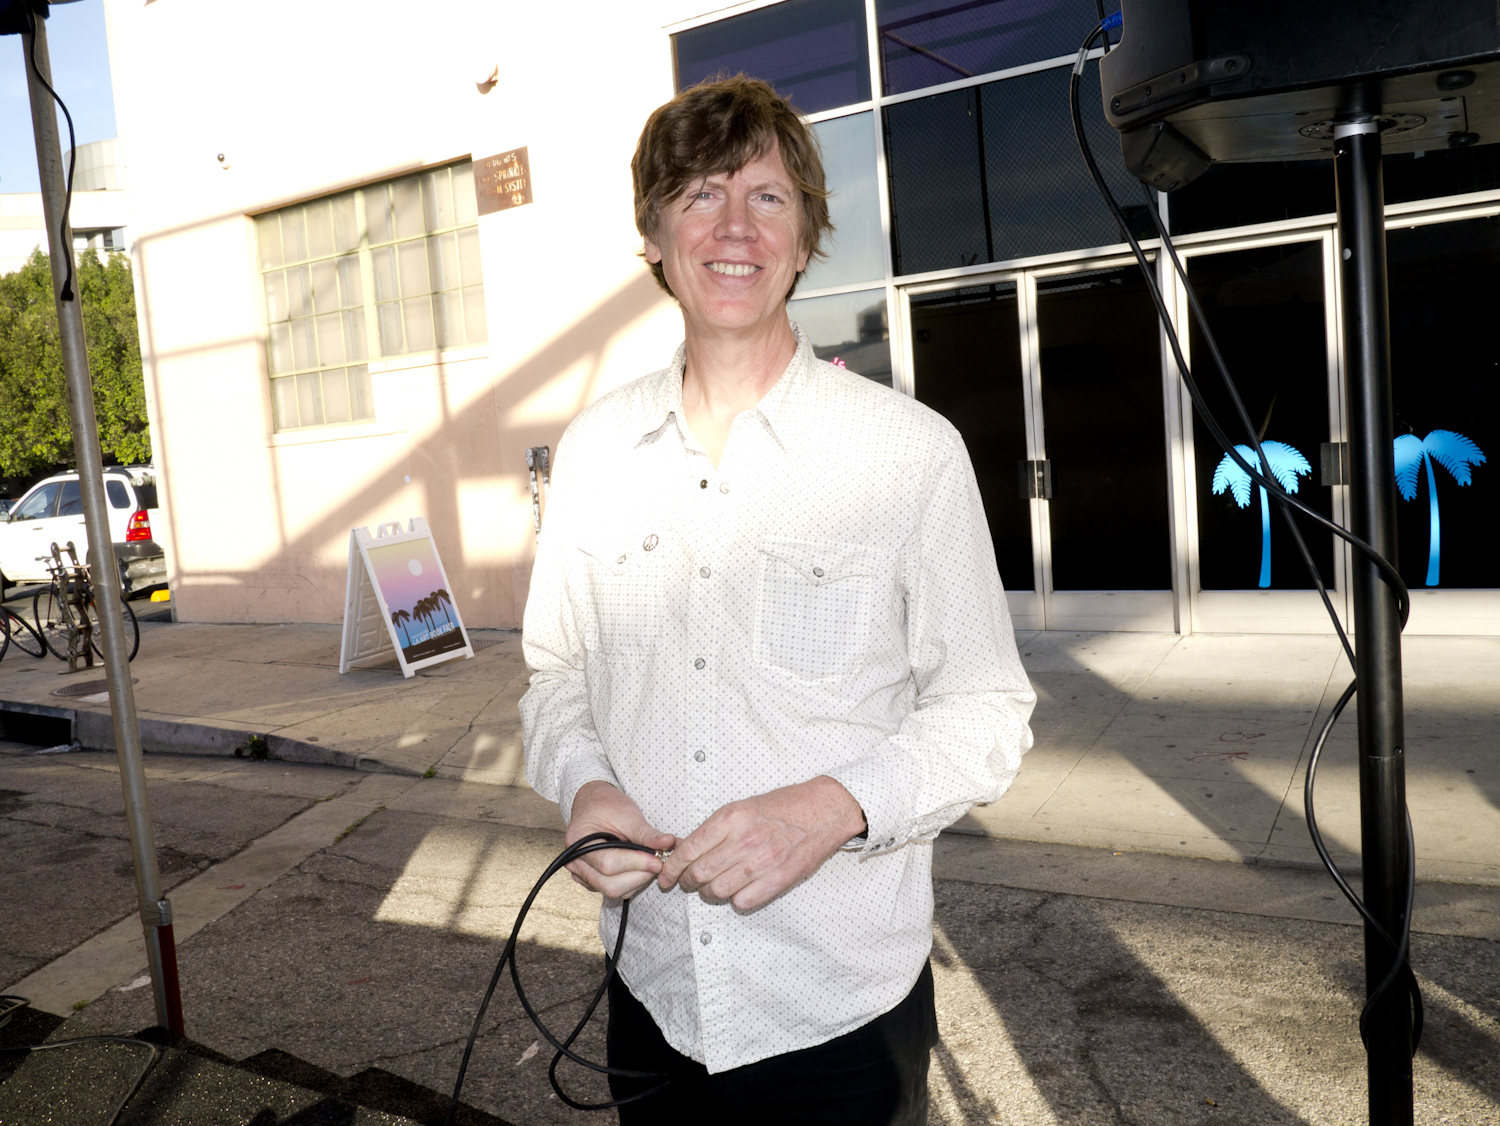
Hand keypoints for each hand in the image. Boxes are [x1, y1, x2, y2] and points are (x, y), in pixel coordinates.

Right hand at [565, 781, 675, 898]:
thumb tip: (668, 843)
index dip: (637, 864)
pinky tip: (638, 866)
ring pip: (613, 891)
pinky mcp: (591, 880)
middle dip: (639, 876)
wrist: (593, 804)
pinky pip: (612, 889)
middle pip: (610, 884)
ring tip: (648, 862)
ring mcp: (582, 874)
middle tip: (657, 862)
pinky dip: (630, 882)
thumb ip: (646, 833)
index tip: (658, 860)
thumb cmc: (607, 806)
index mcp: (578, 842)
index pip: (608, 864)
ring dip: (637, 880)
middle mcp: (575, 862)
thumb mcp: (628, 814)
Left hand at [656, 776, 865, 910]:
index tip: (666, 876)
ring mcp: (762, 861)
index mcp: (730, 817)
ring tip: (714, 887)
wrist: (823, 810)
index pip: (688, 850)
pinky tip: (739, 890)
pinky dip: (736, 900)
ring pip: (717, 891)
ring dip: (710, 893)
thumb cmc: (782, 806)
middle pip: (699, 874)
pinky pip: (742, 902)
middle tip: (689, 882)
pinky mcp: (778, 879)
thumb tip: (688, 850)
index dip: (671, 868)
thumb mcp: (743, 806)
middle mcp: (744, 839)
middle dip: (687, 882)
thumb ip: (716, 828)